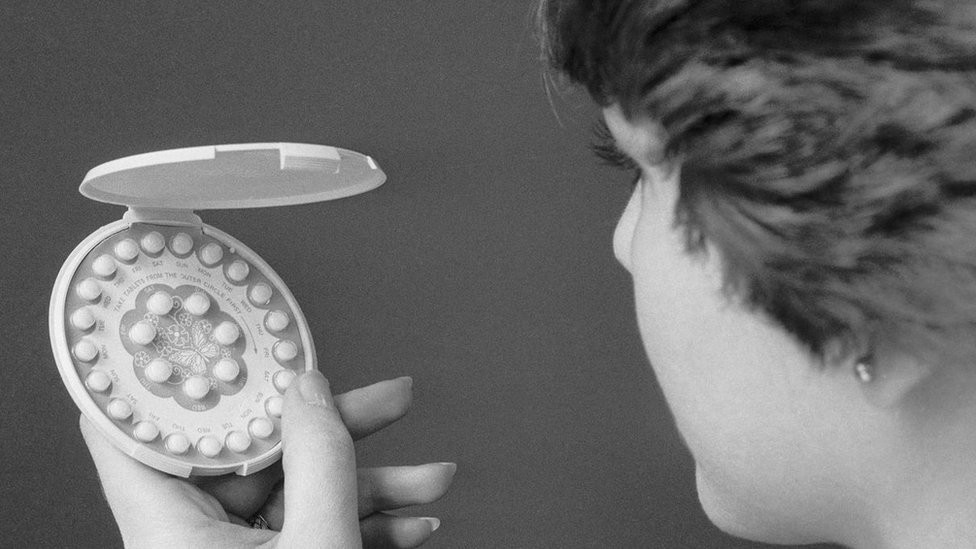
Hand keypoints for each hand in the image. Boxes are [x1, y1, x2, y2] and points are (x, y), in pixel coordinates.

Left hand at [81, 372, 455, 547]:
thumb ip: (320, 462)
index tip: (206, 331)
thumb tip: (313, 393)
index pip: (144, 432)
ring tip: (430, 475)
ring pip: (300, 489)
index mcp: (170, 533)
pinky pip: (318, 526)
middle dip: (333, 427)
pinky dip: (368, 521)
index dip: (173, 376)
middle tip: (383, 396)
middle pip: (258, 453)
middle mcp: (195, 541)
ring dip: (372, 479)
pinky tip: (414, 521)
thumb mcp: (317, 548)